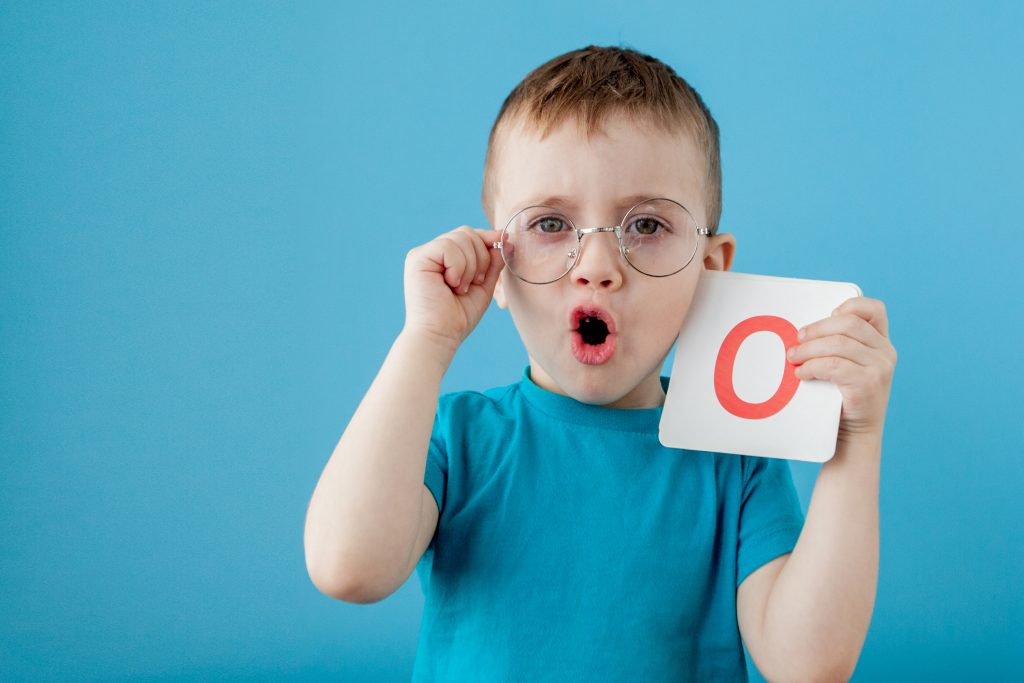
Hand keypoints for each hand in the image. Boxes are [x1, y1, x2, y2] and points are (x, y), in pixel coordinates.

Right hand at [402, 225, 504, 352]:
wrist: (441, 335)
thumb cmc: (459, 316)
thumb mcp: (483, 284)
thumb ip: (492, 261)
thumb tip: (505, 237)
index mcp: (445, 258)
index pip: (469, 235)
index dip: (487, 239)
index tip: (503, 244)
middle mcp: (432, 252)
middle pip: (466, 232)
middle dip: (480, 257)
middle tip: (473, 283)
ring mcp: (423, 254)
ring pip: (460, 238)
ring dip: (470, 266)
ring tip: (460, 287)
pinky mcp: (417, 258)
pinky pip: (448, 246)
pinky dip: (458, 267)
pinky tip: (451, 285)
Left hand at [785, 297, 897, 442]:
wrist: (854, 434)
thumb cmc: (842, 397)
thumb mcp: (847, 365)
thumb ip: (837, 346)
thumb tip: (802, 331)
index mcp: (881, 342)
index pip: (874, 309)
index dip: (849, 306)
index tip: (827, 316)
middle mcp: (885, 352)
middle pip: (848, 324)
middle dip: (816, 329)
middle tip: (797, 340)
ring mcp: (880, 367)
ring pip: (838, 344)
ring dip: (809, 349)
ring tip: (793, 358)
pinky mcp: (868, 383)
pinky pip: (834, 365)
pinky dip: (812, 366)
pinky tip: (802, 374)